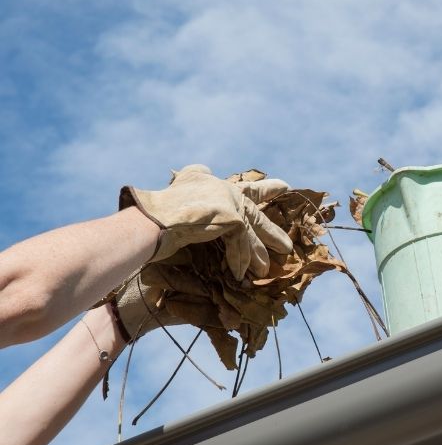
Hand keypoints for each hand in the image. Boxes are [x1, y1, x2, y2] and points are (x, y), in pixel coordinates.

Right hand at [119, 165, 292, 279]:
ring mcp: (230, 203)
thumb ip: (196, 176)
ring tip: (266, 269)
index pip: (246, 187)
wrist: (151, 219)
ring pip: (251, 233)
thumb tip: (207, 169)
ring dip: (257, 254)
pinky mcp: (231, 217)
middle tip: (287, 246)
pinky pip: (239, 245)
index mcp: (216, 185)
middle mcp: (226, 191)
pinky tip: (240, 275)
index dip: (266, 188)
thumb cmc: (157, 208)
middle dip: (271, 231)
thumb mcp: (181, 182)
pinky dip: (237, 261)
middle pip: (255, 213)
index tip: (286, 186)